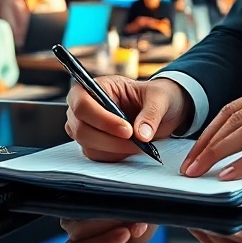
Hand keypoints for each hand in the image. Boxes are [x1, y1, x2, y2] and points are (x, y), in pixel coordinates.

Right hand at [66, 76, 189, 161]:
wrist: (160, 111)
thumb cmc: (154, 97)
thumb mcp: (159, 98)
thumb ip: (151, 114)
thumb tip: (141, 135)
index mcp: (95, 86)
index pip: (83, 104)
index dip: (102, 120)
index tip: (127, 130)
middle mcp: (84, 108)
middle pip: (81, 129)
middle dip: (110, 139)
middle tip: (137, 142)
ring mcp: (85, 127)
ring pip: (89, 145)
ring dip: (116, 149)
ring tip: (139, 145)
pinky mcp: (92, 144)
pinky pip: (97, 156)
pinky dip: (116, 156)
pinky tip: (132, 148)